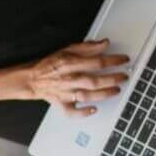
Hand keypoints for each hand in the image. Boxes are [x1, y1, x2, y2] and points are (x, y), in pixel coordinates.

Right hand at [3, 39, 131, 115]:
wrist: (31, 79)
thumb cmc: (49, 65)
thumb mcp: (67, 50)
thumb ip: (86, 47)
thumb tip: (104, 43)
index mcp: (70, 64)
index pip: (96, 62)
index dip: (113, 60)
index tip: (124, 60)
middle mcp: (69, 79)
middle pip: (95, 80)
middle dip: (113, 79)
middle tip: (124, 76)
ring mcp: (65, 93)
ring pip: (88, 95)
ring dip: (104, 94)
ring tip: (116, 90)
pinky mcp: (61, 104)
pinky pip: (72, 112)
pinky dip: (83, 113)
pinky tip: (93, 110)